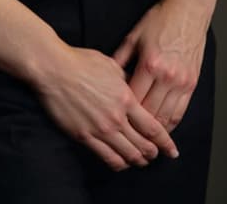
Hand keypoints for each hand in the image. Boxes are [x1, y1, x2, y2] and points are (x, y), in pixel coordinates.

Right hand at [33, 42, 179, 170]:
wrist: (54, 69)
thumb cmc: (81, 62)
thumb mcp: (111, 65)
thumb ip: (126, 80)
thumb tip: (134, 87)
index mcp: (126, 98)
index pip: (152, 127)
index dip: (165, 142)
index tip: (171, 149)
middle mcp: (116, 117)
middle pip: (142, 145)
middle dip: (152, 153)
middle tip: (156, 155)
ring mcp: (100, 129)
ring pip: (127, 155)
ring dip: (137, 161)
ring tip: (140, 161)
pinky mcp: (85, 136)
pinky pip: (107, 157)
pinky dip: (118, 163)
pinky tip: (121, 162)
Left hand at [113, 0, 212, 131]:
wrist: (188, 10)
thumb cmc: (159, 20)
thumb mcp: (134, 37)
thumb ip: (119, 59)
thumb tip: (106, 78)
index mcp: (149, 64)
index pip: (133, 99)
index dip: (122, 112)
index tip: (112, 119)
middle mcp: (167, 76)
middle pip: (149, 113)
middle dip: (136, 127)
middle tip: (125, 135)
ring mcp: (181, 82)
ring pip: (166, 117)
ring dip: (154, 131)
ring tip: (142, 140)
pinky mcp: (192, 83)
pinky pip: (180, 111)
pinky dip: (170, 123)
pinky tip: (161, 129)